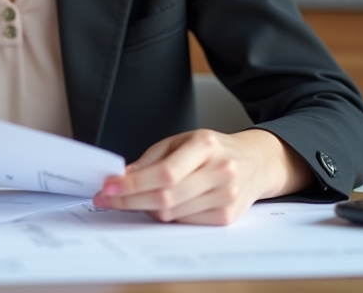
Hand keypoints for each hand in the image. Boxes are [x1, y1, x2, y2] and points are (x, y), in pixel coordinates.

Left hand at [92, 129, 311, 224]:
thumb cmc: (214, 149)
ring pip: (173, 213)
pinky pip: (185, 222)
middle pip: (166, 196)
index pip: (164, 172)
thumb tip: (124, 177)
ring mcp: (225, 196)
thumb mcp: (183, 141)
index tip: (108, 187)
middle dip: (130, 200)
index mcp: (206, 145)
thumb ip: (153, 157)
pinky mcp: (227, 217)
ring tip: (131, 200)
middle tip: (107, 199)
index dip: (133, 184)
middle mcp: (220, 171)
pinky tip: (158, 206)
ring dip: (145, 209)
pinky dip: (166, 216)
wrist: (255, 162)